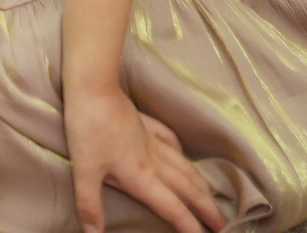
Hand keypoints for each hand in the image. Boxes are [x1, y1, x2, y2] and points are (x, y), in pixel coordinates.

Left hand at [64, 85, 223, 232]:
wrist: (93, 87)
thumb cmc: (88, 128)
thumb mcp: (84, 170)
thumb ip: (90, 204)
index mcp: (141, 176)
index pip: (172, 208)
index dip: (190, 226)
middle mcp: (153, 160)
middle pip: (187, 189)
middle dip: (207, 209)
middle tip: (222, 224)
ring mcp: (151, 139)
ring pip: (183, 166)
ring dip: (200, 184)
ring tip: (211, 195)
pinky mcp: (144, 123)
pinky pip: (170, 139)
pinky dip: (180, 152)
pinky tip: (182, 154)